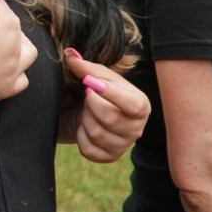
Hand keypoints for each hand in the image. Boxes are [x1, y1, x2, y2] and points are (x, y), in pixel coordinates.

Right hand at [0, 0, 34, 112]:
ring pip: (27, 52)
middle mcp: (15, 44)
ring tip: (4, 43)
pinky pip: (22, 80)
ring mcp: (14, 67)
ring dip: (19, 45)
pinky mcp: (8, 87)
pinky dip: (16, 73)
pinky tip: (5, 70)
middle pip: (12, 25)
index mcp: (6, 22)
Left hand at [62, 48, 149, 162]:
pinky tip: (83, 127)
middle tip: (88, 97)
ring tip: (87, 111)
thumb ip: (85, 67)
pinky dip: (80, 136)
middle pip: (110, 118)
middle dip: (91, 104)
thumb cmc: (100, 92)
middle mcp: (137, 128)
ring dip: (85, 119)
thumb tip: (69, 54)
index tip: (89, 84)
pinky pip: (89, 150)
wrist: (93, 114)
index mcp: (141, 105)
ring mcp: (124, 145)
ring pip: (98, 134)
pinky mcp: (109, 157)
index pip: (132, 104)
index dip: (109, 94)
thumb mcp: (97, 77)